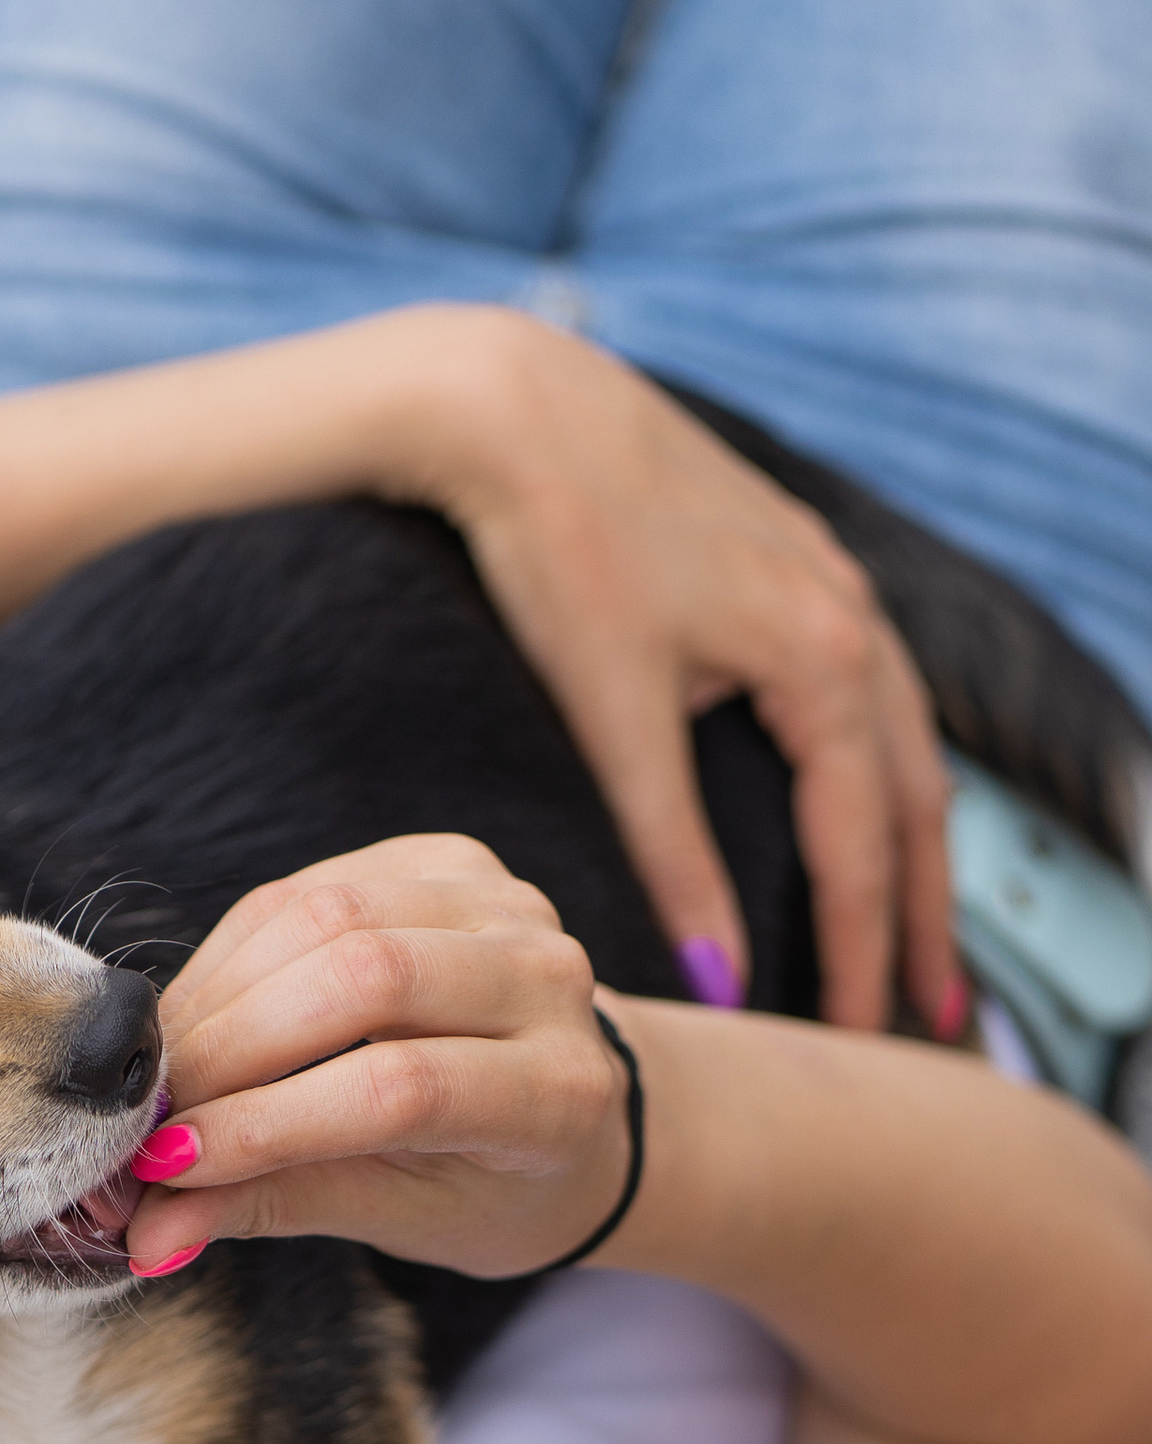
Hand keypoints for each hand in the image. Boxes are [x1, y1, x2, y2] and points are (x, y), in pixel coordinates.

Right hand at [122, 837, 631, 1278]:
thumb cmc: (485, 1181)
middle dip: (231, 1049)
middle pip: (364, 977)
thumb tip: (149, 1235)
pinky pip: (310, 889)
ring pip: (326, 916)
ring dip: (217, 997)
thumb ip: (276, 1208)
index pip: (401, 1089)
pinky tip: (200, 1016)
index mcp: (556, 1091)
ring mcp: (503, 903)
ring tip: (161, 1071)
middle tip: (148, 1114)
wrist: (564, 1101)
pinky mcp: (447, 859)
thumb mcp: (397, 1217)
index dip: (270, 1123)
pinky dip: (234, 956)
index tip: (169, 1167)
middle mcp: (547, 979)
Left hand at [393, 315, 957, 1035]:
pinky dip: (879, 762)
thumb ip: (672, 853)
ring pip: (900, 740)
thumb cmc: (556, 553)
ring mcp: (829, 581)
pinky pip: (867, 686)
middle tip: (927, 1019)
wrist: (516, 406)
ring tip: (910, 929)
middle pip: (913, 801)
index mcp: (822, 663)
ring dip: (910, 842)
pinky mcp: (790, 560)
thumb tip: (717, 981)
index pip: (864, 846)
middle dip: (920, 915)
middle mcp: (850, 620)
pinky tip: (860, 791)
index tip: (865, 1037)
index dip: (867, 952)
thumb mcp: (614, 718)